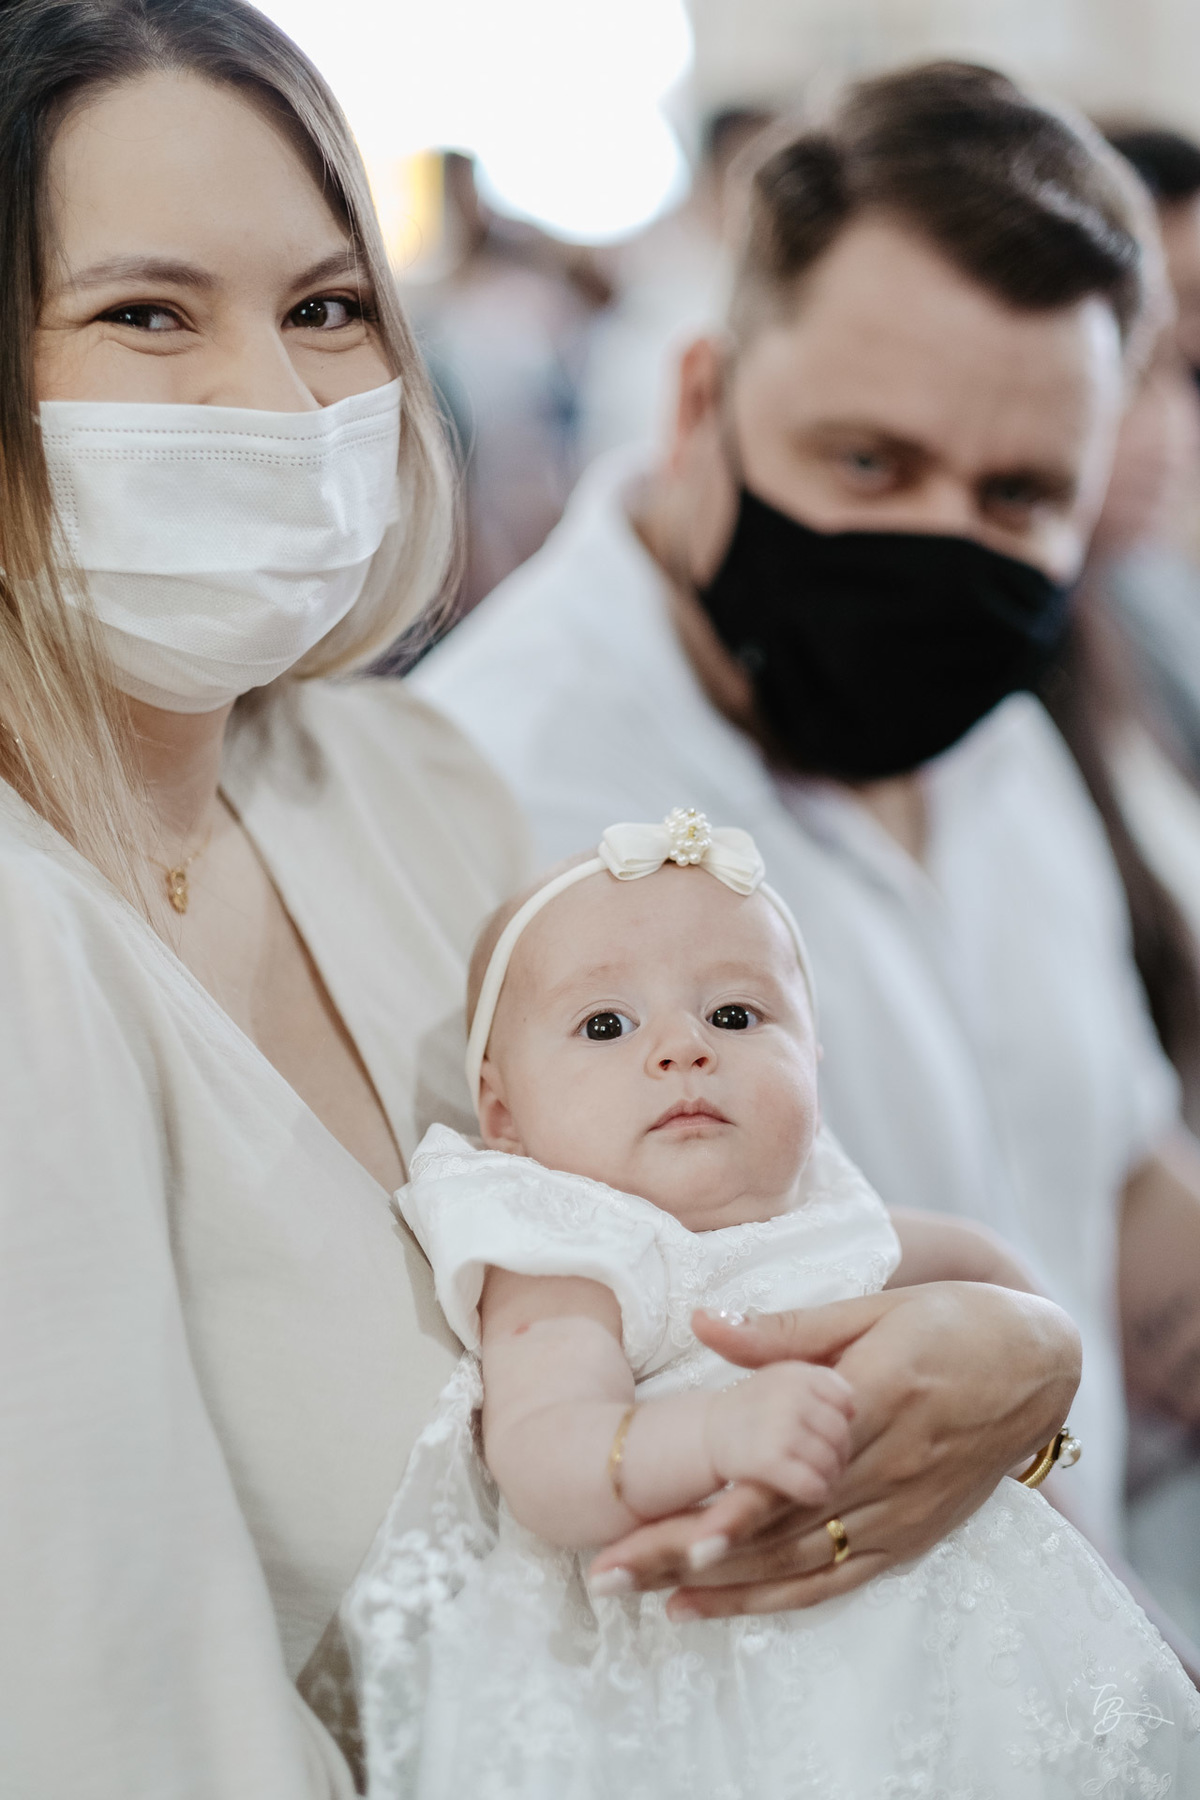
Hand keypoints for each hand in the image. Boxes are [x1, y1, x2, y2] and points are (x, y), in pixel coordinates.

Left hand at [588, 1282, 1080, 1616]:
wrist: (1039, 1363)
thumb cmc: (952, 1321)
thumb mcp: (872, 1307)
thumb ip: (785, 1329)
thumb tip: (702, 1321)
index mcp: (877, 1403)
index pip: (796, 1471)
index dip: (737, 1509)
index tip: (675, 1534)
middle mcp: (887, 1471)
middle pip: (779, 1528)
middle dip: (691, 1553)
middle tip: (614, 1571)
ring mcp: (900, 1512)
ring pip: (799, 1563)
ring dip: (719, 1585)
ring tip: (641, 1592)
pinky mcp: (909, 1536)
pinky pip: (835, 1579)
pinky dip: (773, 1598)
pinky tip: (712, 1604)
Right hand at [705, 1361, 854, 1506]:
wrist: (707, 1432)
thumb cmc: (758, 1406)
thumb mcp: (786, 1377)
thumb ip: (819, 1379)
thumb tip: (851, 1407)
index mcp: (796, 1372)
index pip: (844, 1399)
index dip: (844, 1420)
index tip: (831, 1430)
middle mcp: (788, 1394)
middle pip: (840, 1433)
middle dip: (839, 1453)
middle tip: (829, 1461)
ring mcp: (778, 1426)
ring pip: (830, 1462)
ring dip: (829, 1476)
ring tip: (819, 1476)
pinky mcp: (766, 1460)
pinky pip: (811, 1484)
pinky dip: (816, 1493)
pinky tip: (811, 1492)